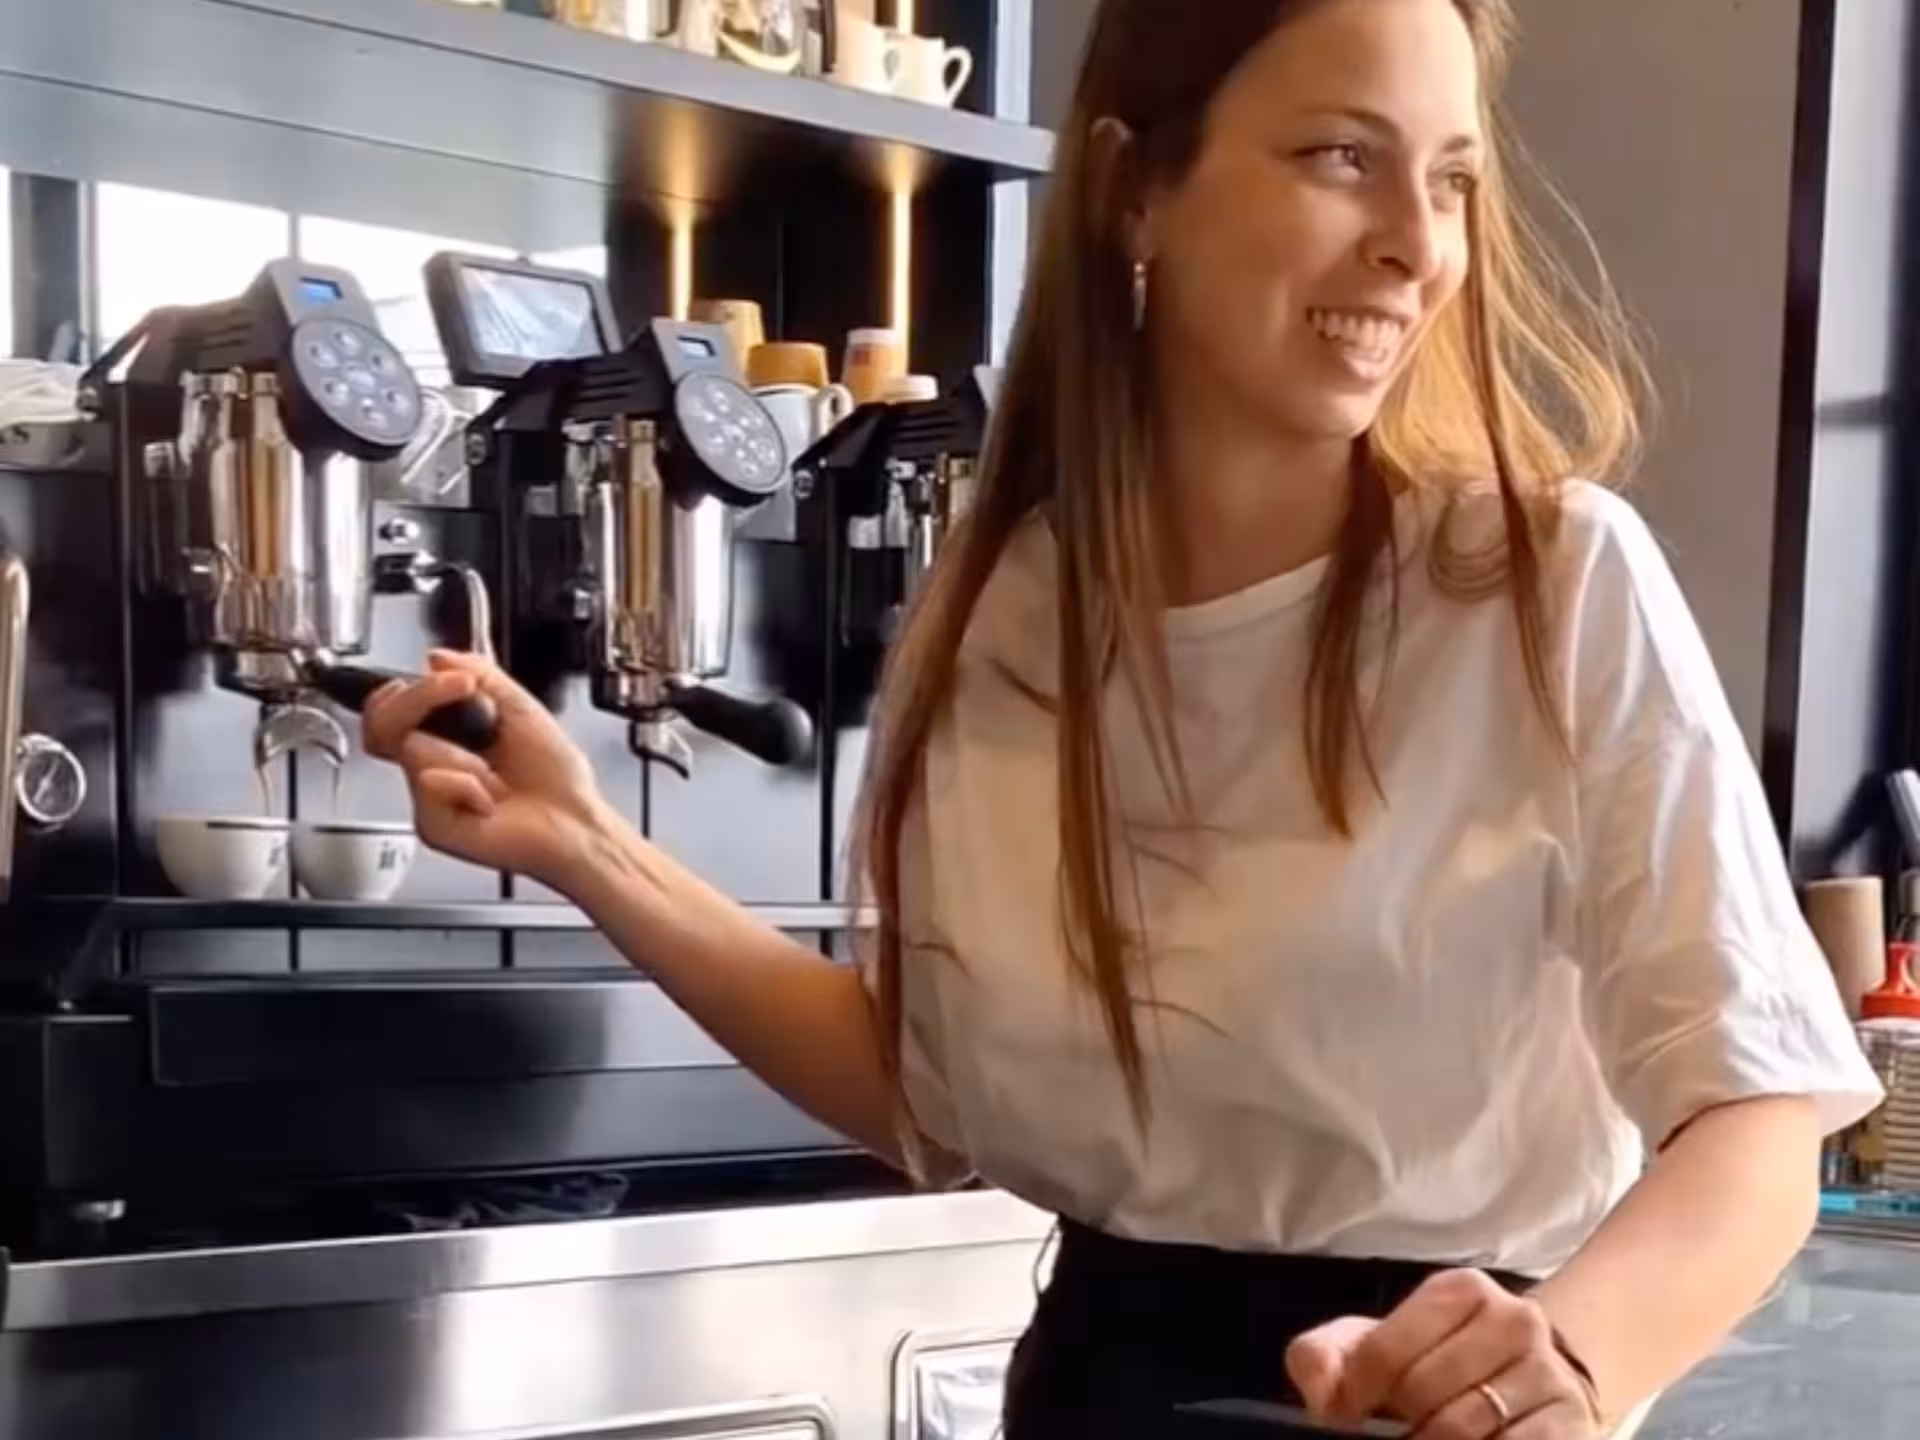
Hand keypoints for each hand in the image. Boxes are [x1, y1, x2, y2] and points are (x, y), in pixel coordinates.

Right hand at [362, 649, 609, 889]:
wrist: (575, 822)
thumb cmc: (557, 778)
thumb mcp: (521, 708)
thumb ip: (480, 675)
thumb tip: (437, 657)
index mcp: (448, 737)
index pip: (392, 707)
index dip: (405, 688)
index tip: (449, 678)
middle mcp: (433, 765)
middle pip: (381, 721)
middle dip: (421, 696)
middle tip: (463, 691)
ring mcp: (429, 796)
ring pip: (410, 747)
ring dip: (464, 752)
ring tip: (493, 773)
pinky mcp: (432, 825)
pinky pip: (430, 783)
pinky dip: (469, 784)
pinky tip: (490, 800)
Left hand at [1286, 1271, 1606, 1438]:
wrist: (1541, 1375)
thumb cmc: (1440, 1358)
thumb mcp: (1378, 1342)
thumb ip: (1328, 1356)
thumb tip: (1323, 1397)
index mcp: (1460, 1290)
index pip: (1384, 1352)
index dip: (1352, 1396)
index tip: (1344, 1417)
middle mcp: (1513, 1321)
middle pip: (1424, 1394)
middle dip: (1395, 1427)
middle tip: (1391, 1434)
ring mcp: (1548, 1373)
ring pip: (1465, 1429)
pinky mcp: (1571, 1423)